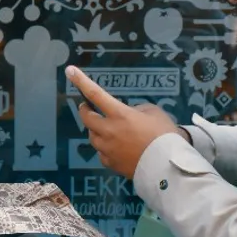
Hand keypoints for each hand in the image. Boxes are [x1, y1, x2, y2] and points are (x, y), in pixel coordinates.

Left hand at [66, 66, 181, 177]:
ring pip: (92, 136)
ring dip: (96, 130)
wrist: (167, 166)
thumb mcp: (154, 113)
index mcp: (119, 114)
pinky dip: (105, 148)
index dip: (81, 81)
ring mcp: (107, 149)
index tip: (70, 70)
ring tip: (109, 130)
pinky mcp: (109, 163)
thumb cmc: (164, 135)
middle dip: (85, 110)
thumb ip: (137, 110)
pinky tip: (117, 149)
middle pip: (86, 118)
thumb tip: (129, 115)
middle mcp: (108, 131)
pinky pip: (101, 153)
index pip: (95, 94)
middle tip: (89, 107)